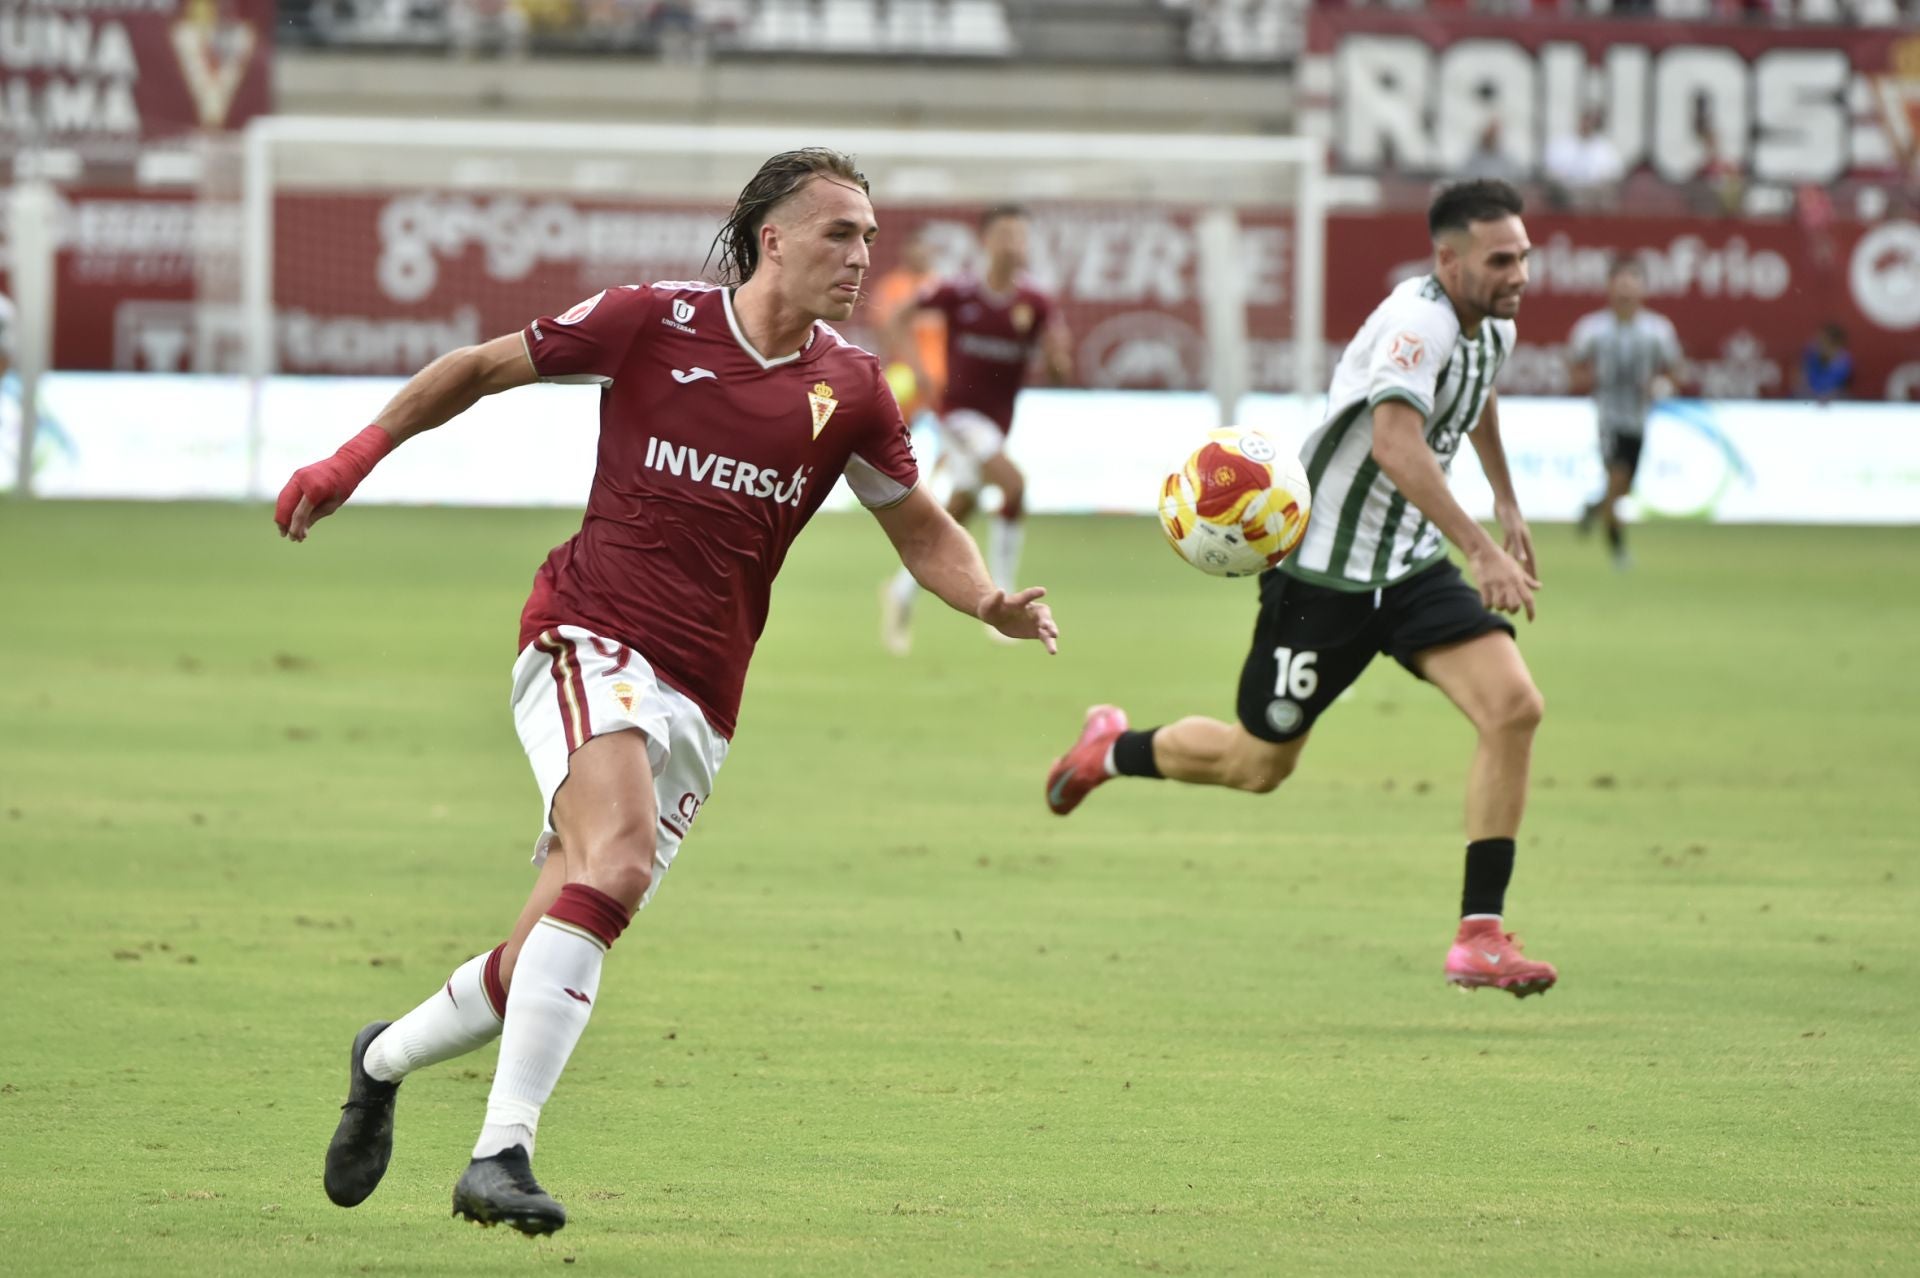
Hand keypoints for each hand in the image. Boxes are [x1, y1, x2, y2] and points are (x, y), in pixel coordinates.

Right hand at [274, 426, 392, 541]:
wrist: (346, 463)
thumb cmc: (343, 485)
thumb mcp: (332, 505)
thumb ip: (314, 517)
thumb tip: (300, 531)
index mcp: (315, 489)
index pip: (299, 513)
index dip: (295, 527)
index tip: (294, 538)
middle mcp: (302, 480)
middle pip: (286, 505)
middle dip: (284, 521)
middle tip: (287, 536)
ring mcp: (297, 476)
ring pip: (283, 498)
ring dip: (283, 514)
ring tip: (285, 529)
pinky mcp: (296, 475)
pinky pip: (287, 492)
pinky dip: (286, 505)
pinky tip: (288, 517)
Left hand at [977, 586, 1058, 653]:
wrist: (998, 617)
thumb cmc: (993, 607)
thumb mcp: (990, 604)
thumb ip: (995, 598)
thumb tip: (1000, 591)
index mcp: (1020, 600)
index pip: (1027, 595)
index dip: (1034, 593)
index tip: (1043, 591)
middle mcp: (1032, 609)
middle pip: (1043, 613)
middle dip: (1046, 618)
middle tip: (1046, 625)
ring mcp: (1036, 621)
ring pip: (1048, 626)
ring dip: (1051, 632)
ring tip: (1054, 638)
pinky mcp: (1037, 631)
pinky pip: (1045, 637)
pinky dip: (1049, 643)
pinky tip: (1053, 651)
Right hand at [1469, 542, 1540, 621]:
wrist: (1484, 551)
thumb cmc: (1501, 559)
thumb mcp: (1517, 569)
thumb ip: (1528, 580)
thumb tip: (1539, 587)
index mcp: (1518, 580)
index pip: (1529, 599)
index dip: (1531, 611)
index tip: (1531, 620)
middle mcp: (1509, 583)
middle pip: (1514, 605)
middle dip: (1512, 610)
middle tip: (1508, 607)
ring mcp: (1496, 585)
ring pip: (1500, 606)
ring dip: (1499, 607)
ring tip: (1496, 602)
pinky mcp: (1484, 586)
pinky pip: (1487, 604)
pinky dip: (1487, 606)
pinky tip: (1487, 602)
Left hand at [1494, 499, 1536, 581]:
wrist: (1505, 502)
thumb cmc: (1509, 517)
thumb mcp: (1513, 533)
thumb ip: (1517, 547)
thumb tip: (1522, 562)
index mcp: (1526, 541)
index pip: (1531, 560)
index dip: (1533, 571)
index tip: (1534, 583)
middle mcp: (1523, 540)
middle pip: (1526, 558)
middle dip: (1527, 571)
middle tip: (1527, 583)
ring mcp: (1516, 536)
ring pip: (1517, 553)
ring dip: (1516, 563)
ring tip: (1516, 574)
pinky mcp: (1508, 532)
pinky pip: (1507, 545)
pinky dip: (1505, 552)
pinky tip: (1502, 558)